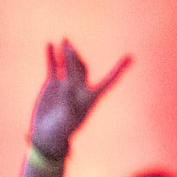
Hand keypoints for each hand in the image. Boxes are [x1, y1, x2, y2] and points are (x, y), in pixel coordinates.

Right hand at [27, 40, 130, 159]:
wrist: (46, 136)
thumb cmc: (61, 131)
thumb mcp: (67, 118)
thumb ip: (69, 102)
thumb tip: (68, 86)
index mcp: (90, 98)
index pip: (108, 81)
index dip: (119, 70)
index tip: (130, 57)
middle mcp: (80, 88)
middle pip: (82, 68)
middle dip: (75, 57)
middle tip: (68, 47)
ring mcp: (66, 84)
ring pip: (69, 65)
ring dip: (66, 53)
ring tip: (65, 40)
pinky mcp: (53, 83)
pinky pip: (53, 66)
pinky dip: (51, 56)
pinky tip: (49, 44)